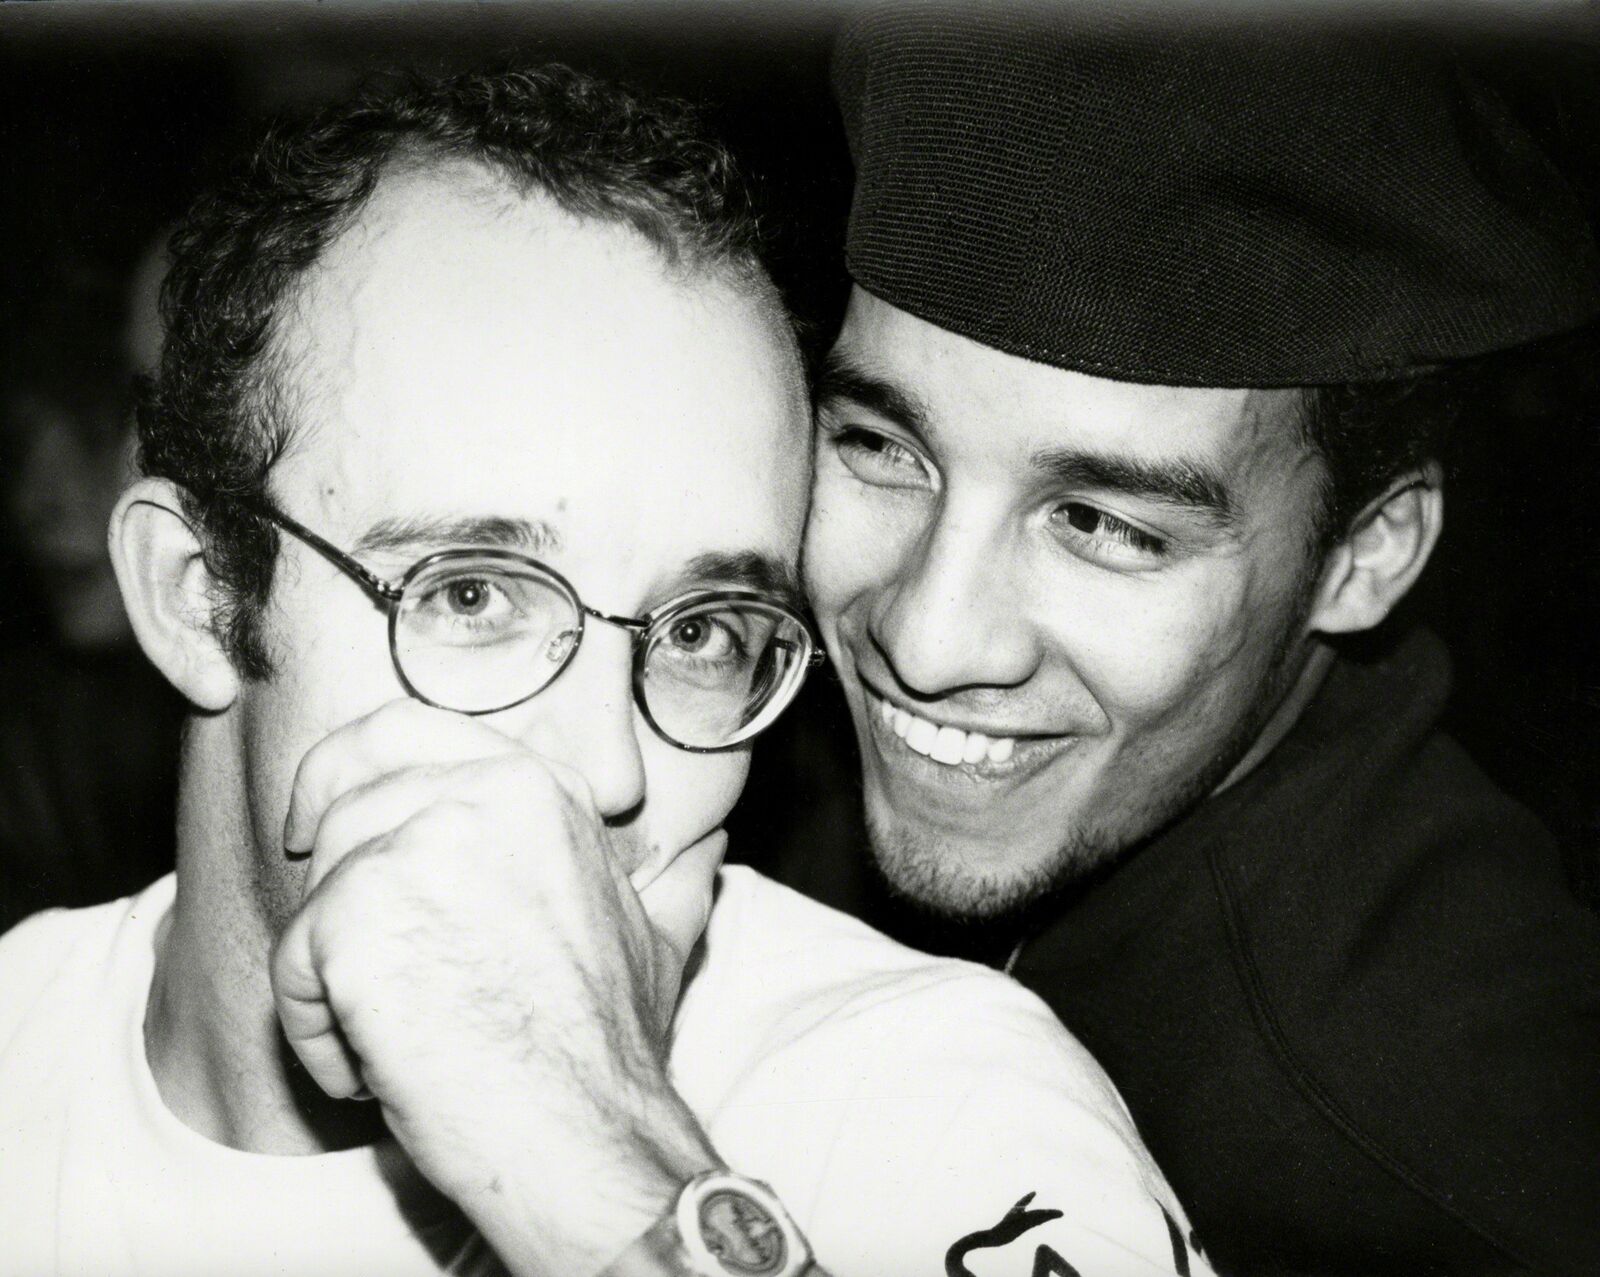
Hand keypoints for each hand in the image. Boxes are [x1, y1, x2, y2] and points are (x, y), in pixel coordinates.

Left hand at [269, 699, 720, 1273]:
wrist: (583, 1127)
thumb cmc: (611, 1046)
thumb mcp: (656, 937)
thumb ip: (669, 877)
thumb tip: (708, 849)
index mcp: (536, 786)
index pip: (403, 729)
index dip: (346, 767)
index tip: (320, 819)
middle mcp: (474, 793)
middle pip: (343, 802)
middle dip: (324, 874)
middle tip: (326, 942)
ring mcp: (412, 848)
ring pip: (317, 888)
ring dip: (329, 973)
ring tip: (390, 1039)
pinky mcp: (354, 916)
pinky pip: (293, 965)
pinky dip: (316, 1033)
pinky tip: (373, 1070)